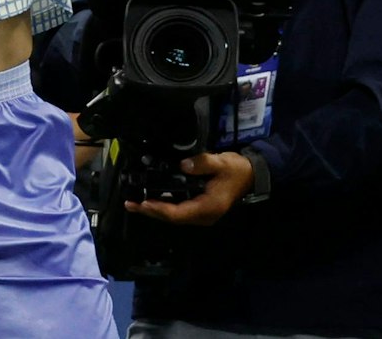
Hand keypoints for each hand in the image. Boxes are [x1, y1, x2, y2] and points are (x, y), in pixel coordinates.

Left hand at [126, 151, 253, 224]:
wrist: (251, 175)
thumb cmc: (236, 170)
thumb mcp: (221, 162)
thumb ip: (202, 163)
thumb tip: (183, 165)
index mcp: (208, 207)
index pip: (178, 213)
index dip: (159, 209)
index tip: (142, 203)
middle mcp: (203, 215)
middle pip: (173, 218)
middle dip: (151, 211)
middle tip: (130, 204)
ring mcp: (202, 214)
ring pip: (174, 215)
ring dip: (155, 210)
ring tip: (136, 203)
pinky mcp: (200, 208)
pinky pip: (179, 210)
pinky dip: (164, 206)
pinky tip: (152, 199)